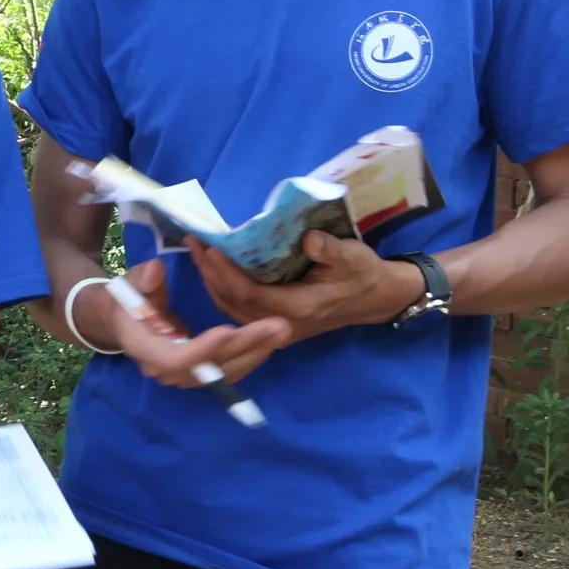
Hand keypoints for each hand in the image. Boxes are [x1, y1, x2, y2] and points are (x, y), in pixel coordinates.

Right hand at [96, 256, 287, 387]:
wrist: (124, 322)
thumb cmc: (127, 300)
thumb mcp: (130, 283)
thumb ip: (144, 279)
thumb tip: (155, 270)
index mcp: (145, 349)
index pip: (175, 359)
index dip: (202, 349)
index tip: (228, 330)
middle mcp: (166, 370)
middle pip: (209, 367)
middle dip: (245, 345)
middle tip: (277, 325)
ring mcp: (184, 376)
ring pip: (224, 373)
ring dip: (255, 353)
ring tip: (281, 330)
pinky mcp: (199, 373)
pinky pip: (228, 371)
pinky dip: (251, 357)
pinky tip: (271, 340)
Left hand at [189, 231, 423, 343]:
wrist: (376, 299)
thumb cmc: (363, 275)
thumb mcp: (354, 257)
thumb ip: (330, 250)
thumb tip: (309, 239)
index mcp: (298, 308)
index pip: (248, 293)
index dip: (224, 271)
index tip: (209, 246)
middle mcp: (281, 324)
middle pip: (232, 302)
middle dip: (209, 273)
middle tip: (193, 243)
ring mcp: (276, 329)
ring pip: (231, 309)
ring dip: (212, 281)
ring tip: (198, 252)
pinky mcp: (274, 326)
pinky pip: (239, 311)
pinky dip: (223, 290)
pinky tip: (215, 270)